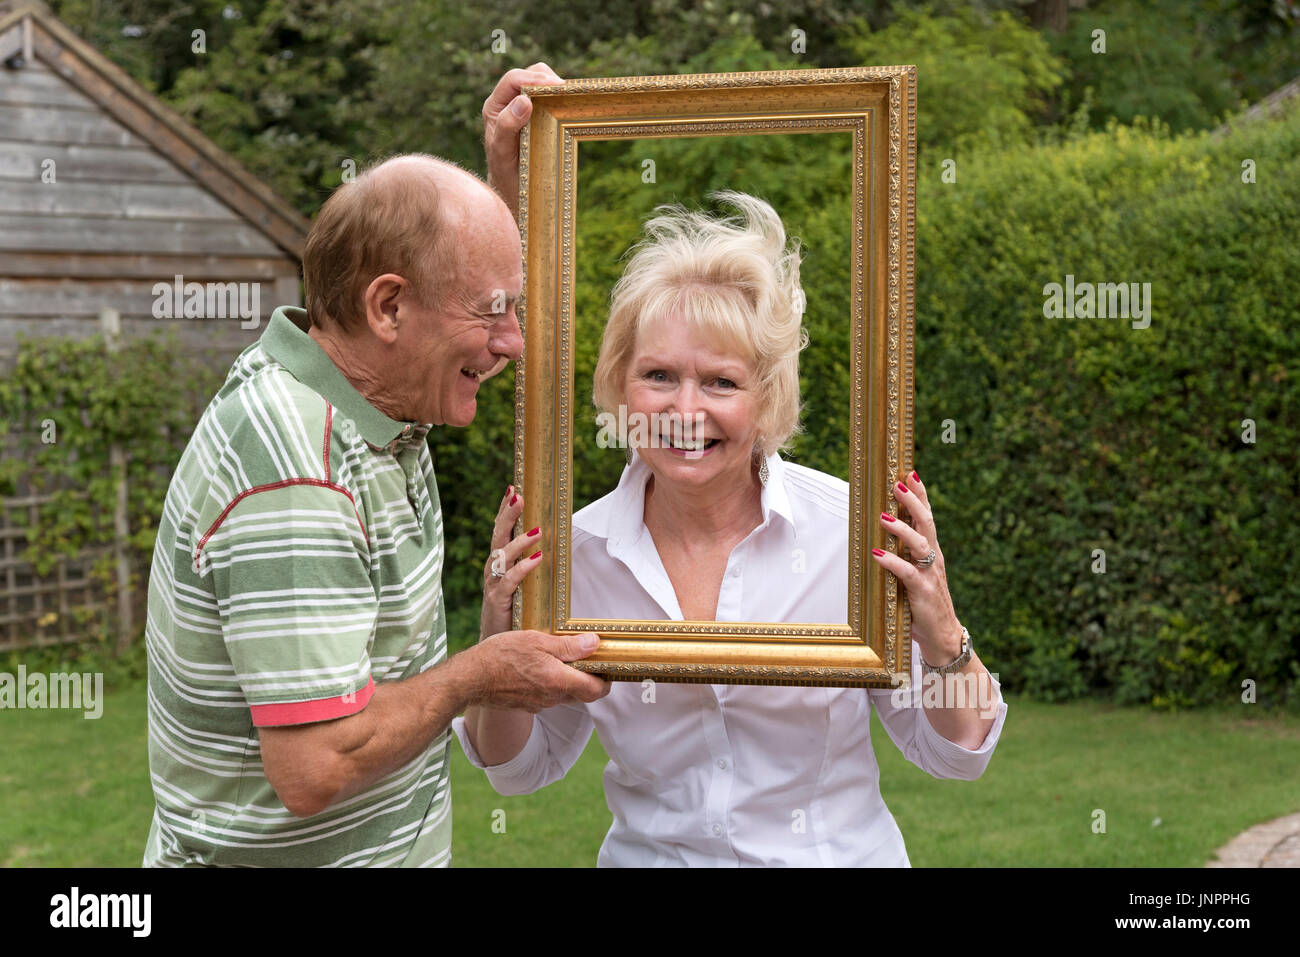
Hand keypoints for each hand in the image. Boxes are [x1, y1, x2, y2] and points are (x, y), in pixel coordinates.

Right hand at [466, 630, 610, 711]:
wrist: (470, 678)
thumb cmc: (501, 655)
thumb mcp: (536, 641)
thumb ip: (568, 646)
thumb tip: (594, 644)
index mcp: (559, 681)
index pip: (596, 690)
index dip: (607, 681)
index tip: (607, 667)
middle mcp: (552, 697)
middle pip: (583, 694)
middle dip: (589, 679)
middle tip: (588, 659)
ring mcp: (539, 703)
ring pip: (565, 694)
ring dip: (569, 680)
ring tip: (561, 659)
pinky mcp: (528, 705)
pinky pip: (548, 696)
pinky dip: (551, 684)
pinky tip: (541, 668)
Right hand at [481, 483, 542, 639]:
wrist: (495, 649)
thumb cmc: (511, 616)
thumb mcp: (522, 587)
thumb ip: (530, 569)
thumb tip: (549, 548)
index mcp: (499, 565)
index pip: (501, 532)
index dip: (505, 510)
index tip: (512, 488)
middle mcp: (493, 571)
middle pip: (498, 537)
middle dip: (507, 515)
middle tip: (518, 495)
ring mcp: (493, 586)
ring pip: (502, 557)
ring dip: (519, 541)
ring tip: (537, 530)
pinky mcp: (497, 602)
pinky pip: (509, 581)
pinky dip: (523, 568)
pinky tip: (537, 558)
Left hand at [482, 63, 563, 215]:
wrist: (514, 191)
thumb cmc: (505, 174)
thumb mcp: (502, 152)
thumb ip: (507, 126)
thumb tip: (523, 101)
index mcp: (494, 106)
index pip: (513, 79)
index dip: (534, 79)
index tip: (557, 87)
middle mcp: (506, 102)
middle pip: (529, 74)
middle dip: (548, 80)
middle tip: (566, 94)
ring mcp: (521, 107)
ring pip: (541, 82)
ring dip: (555, 88)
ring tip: (567, 100)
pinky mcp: (536, 114)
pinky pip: (549, 97)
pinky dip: (559, 98)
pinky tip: (567, 108)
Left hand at [872, 470, 964, 666]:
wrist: (942, 636)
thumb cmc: (923, 604)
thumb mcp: (914, 575)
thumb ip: (902, 556)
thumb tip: (877, 537)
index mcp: (931, 552)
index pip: (926, 517)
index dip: (920, 494)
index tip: (910, 472)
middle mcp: (934, 558)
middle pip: (926, 522)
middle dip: (912, 500)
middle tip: (898, 482)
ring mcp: (931, 574)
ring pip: (919, 543)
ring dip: (900, 528)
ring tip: (883, 515)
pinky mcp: (924, 592)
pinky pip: (908, 573)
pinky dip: (893, 562)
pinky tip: (878, 554)